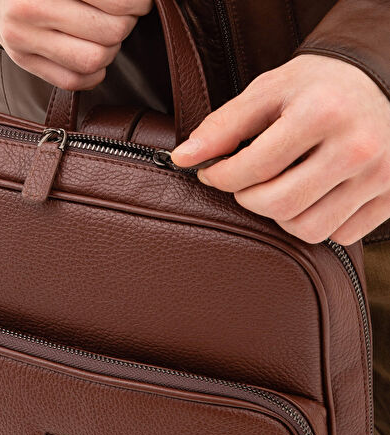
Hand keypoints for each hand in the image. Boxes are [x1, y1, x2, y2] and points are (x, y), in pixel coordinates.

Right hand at [0, 0, 152, 89]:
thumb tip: (139, 3)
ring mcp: (24, 40)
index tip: (141, 2)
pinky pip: (76, 80)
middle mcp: (29, 10)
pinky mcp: (25, 62)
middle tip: (125, 14)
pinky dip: (95, 71)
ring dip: (112, 48)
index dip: (137, 3)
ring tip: (106, 32)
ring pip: (95, 60)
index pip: (114, 2)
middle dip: (127, 24)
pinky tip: (92, 51)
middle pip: (111, 32)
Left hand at [171, 54, 389, 245]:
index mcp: (322, 113)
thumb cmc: (317, 87)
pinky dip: (316, 221)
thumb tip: (182, 158)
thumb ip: (223, 126)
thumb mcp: (267, 92)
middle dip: (248, 199)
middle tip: (245, 183)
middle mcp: (357, 148)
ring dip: (281, 216)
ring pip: (308, 229)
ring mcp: (379, 176)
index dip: (219, 176)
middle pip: (279, 206)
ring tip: (280, 188)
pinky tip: (312, 195)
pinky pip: (339, 234)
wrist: (379, 82)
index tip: (212, 172)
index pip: (253, 168)